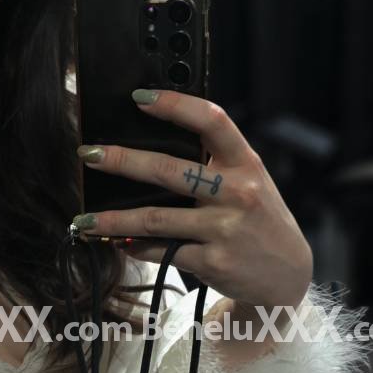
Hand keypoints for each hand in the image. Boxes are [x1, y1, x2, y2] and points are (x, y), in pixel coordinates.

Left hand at [74, 88, 312, 310]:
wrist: (287, 274)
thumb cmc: (259, 220)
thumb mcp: (250, 181)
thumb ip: (215, 163)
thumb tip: (153, 146)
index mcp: (245, 163)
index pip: (212, 121)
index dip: (175, 104)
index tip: (139, 98)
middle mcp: (237, 192)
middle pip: (169, 170)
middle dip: (123, 161)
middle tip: (89, 154)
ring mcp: (224, 229)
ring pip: (156, 219)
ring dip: (113, 219)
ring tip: (84, 218)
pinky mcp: (212, 262)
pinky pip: (163, 251)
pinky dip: (136, 247)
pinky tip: (118, 243)